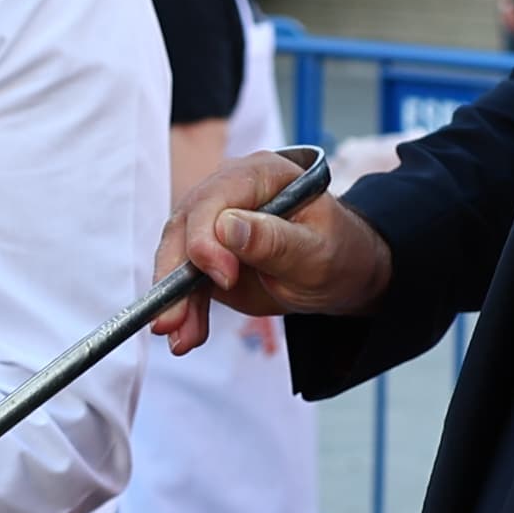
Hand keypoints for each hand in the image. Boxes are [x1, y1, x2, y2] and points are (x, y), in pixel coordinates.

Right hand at [152, 147, 388, 355]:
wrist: (340, 275)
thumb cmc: (338, 253)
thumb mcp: (316, 251)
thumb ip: (274, 240)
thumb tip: (226, 226)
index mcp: (261, 174)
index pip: (215, 199)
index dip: (207, 237)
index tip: (224, 278)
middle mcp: (229, 192)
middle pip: (184, 226)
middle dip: (174, 274)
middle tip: (173, 319)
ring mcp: (213, 223)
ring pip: (177, 256)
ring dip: (173, 300)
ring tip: (180, 338)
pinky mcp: (207, 255)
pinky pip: (184, 281)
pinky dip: (183, 309)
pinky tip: (186, 336)